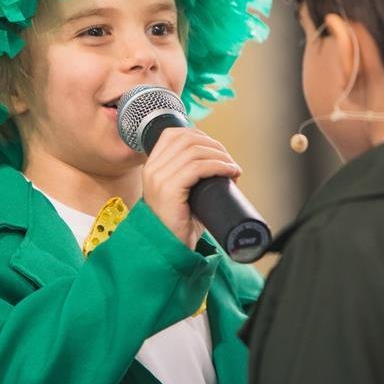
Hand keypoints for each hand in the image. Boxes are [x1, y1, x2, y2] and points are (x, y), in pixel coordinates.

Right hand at [142, 127, 241, 248]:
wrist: (168, 249)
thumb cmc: (179, 224)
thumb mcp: (180, 193)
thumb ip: (190, 176)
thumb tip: (220, 163)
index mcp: (152, 166)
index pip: (173, 134)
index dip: (199, 135)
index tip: (216, 149)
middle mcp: (152, 169)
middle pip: (186, 139)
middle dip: (213, 145)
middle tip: (229, 160)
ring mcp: (158, 178)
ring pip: (194, 151)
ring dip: (219, 155)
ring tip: (232, 167)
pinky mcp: (169, 189)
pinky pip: (198, 167)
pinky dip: (218, 166)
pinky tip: (229, 172)